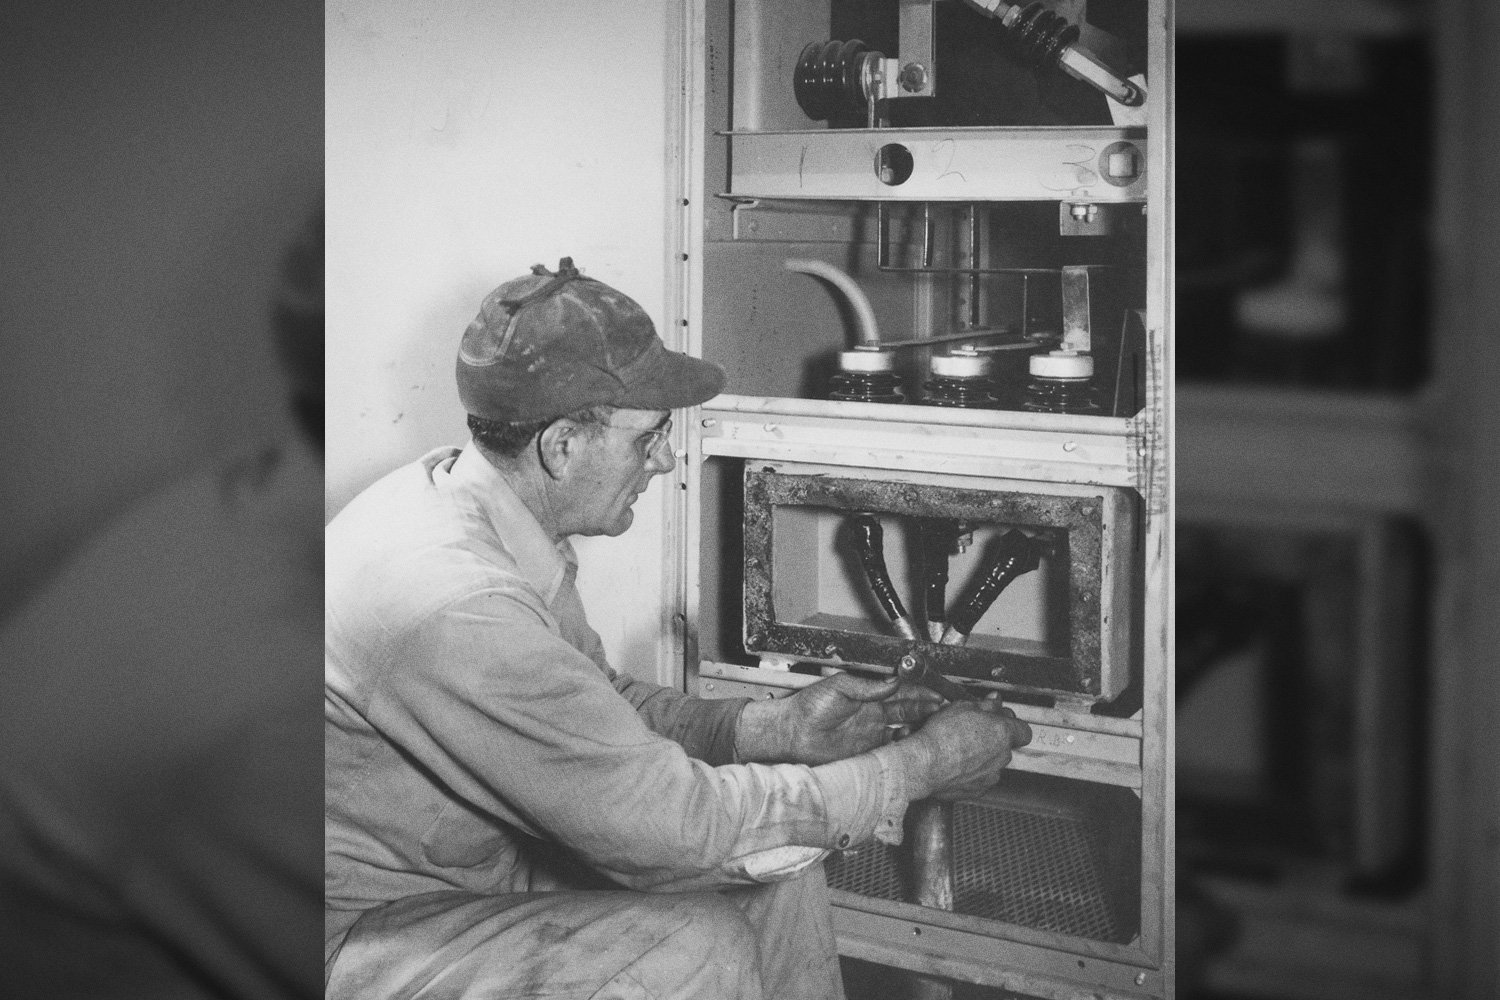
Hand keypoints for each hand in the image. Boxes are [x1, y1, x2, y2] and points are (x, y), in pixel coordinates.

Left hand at [734, 672, 942, 765]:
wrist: (791, 735)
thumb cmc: (807, 707)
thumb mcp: (838, 688)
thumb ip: (866, 686)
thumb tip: (892, 681)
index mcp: (867, 695)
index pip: (900, 691)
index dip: (919, 692)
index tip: (936, 692)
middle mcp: (872, 714)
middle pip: (908, 710)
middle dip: (927, 709)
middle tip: (944, 710)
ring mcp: (871, 734)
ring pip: (904, 730)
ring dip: (919, 729)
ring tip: (935, 728)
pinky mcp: (867, 753)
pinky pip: (892, 751)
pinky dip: (905, 750)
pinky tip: (914, 747)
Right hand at [896, 698, 1031, 800]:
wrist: (924, 765)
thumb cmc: (940, 736)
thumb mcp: (962, 707)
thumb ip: (985, 705)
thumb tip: (995, 701)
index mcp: (1002, 732)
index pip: (1023, 730)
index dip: (1011, 725)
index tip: (1000, 722)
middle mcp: (1002, 756)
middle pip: (1006, 746)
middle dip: (993, 739)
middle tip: (973, 732)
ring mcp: (991, 775)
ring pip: (993, 763)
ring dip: (981, 756)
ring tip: (959, 748)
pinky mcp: (979, 790)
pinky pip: (981, 778)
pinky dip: (971, 772)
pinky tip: (955, 764)